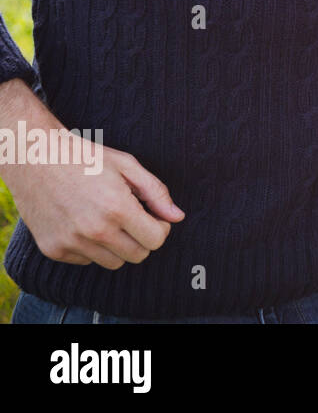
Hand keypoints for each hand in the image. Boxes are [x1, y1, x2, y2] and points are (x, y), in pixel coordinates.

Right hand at [0, 79, 183, 269]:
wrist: (36, 159)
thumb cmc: (87, 158)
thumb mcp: (128, 165)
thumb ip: (156, 192)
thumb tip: (178, 217)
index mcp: (117, 208)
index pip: (156, 240)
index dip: (160, 228)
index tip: (152, 216)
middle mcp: (94, 230)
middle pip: (138, 255)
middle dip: (143, 239)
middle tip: (133, 218)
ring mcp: (71, 243)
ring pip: (113, 262)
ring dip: (118, 246)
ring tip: (109, 220)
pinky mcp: (53, 250)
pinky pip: (87, 261)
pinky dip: (92, 248)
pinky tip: (85, 224)